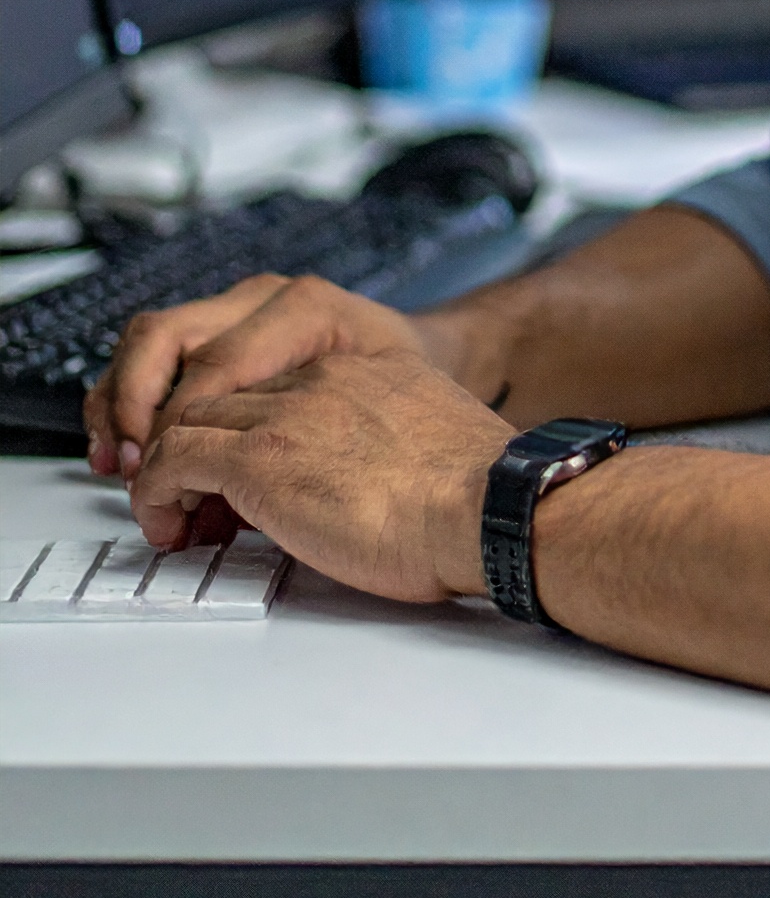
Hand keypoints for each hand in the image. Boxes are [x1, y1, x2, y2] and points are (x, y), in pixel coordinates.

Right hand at [85, 273, 422, 478]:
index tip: (162, 488)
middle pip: (164, 337)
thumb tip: (218, 500)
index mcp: (305, 310)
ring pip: (153, 339)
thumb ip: (289, 447)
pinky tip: (133, 444)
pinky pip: (167, 352)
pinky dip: (140, 397)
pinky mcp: (234, 328)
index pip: (211, 367)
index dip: (174, 435)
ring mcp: (247, 308)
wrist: (440, 387)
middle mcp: (268, 299)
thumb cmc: (416, 406)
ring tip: (118, 461)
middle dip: (133, 410)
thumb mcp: (370, 417)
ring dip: (123, 403)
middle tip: (130, 471)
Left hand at [128, 348, 507, 601]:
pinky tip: (170, 526)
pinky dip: (155, 492)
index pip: (274, 384)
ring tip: (177, 517)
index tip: (246, 474)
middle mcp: (320, 379)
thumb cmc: (476, 496)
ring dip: (169, 470)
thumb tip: (364, 486)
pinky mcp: (259, 457)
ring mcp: (287, 413)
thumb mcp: (429, 445)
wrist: (486, 506)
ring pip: (187, 420)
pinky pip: (170, 459)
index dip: (248, 430)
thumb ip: (385, 443)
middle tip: (200, 500)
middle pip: (223, 395)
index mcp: (364, 371)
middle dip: (199, 446)